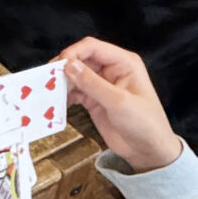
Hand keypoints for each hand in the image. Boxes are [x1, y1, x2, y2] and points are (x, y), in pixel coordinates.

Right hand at [59, 37, 180, 174]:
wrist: (149, 151)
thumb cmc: (145, 124)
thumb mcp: (119, 103)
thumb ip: (93, 84)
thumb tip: (69, 66)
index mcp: (124, 63)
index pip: (92, 47)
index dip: (73, 53)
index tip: (58, 66)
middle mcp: (112, 70)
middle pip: (81, 59)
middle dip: (64, 67)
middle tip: (48, 79)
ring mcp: (102, 85)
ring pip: (76, 75)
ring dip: (63, 82)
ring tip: (50, 91)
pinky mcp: (95, 100)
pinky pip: (76, 91)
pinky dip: (66, 95)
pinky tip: (58, 102)